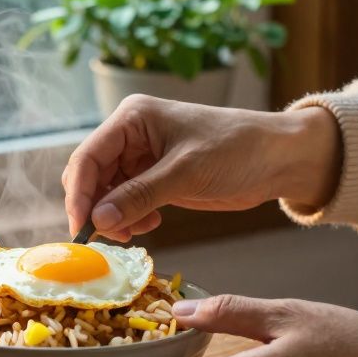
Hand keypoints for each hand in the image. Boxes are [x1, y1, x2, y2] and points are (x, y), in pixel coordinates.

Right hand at [62, 94, 341, 241]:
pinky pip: (126, 201)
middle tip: (107, 238)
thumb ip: (139, 196)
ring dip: (113, 216)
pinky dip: (130, 217)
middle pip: (91, 175)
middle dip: (95, 207)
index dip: (79, 194)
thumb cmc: (237, 150)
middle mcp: (131, 135)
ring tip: (134, 233)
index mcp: (132, 118)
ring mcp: (142, 157)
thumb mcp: (185, 173)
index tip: (81, 228)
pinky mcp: (156, 178)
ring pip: (106, 192)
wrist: (278, 158)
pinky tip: (150, 224)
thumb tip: (99, 220)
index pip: (88, 157)